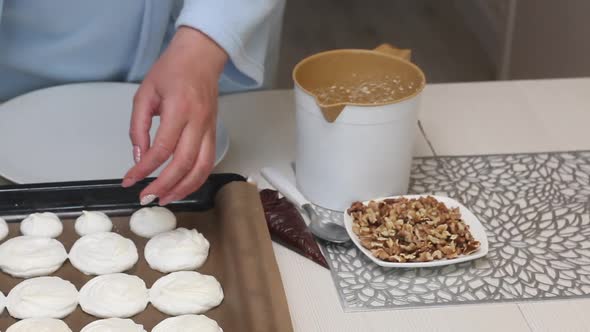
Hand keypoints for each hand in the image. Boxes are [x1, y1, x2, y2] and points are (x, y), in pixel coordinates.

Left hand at [122, 27, 227, 205]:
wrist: (201, 56)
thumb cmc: (172, 69)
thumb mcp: (145, 93)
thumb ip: (139, 126)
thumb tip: (139, 156)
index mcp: (179, 109)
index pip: (163, 148)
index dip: (145, 168)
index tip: (130, 180)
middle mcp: (198, 122)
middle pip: (184, 163)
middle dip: (164, 185)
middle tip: (146, 198)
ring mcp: (209, 128)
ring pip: (202, 168)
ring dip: (184, 188)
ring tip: (165, 199)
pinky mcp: (214, 133)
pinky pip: (209, 162)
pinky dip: (197, 179)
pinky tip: (183, 187)